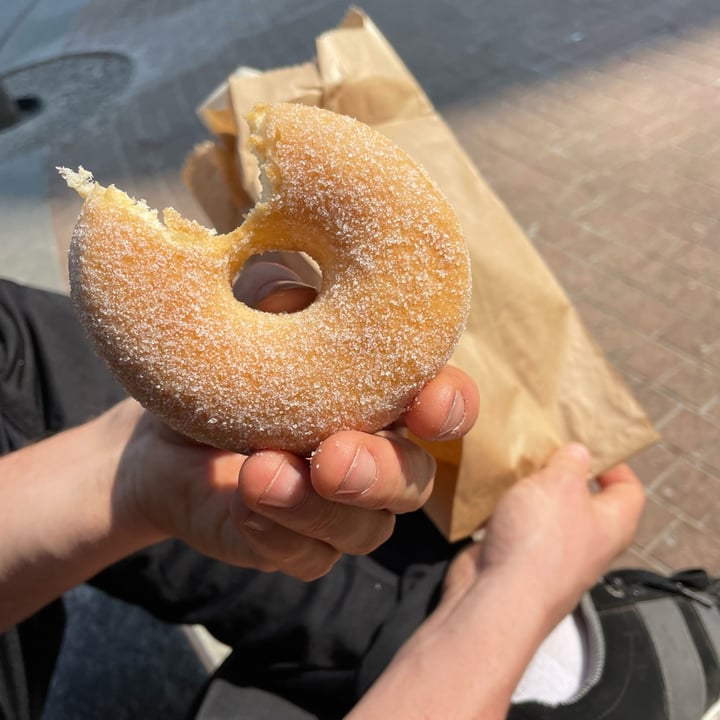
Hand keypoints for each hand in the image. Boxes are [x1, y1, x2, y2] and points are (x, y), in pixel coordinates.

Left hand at [110, 258, 478, 579]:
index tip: (427, 405)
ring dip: (319, 507)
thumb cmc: (223, 360)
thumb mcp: (248, 312)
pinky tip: (243, 506)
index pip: (444, 404)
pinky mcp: (296, 546)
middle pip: (415, 479)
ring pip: (366, 528)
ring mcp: (340, 508)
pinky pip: (308, 558)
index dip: (450, 406)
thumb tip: (302, 298)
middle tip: (332, 457)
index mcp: (385, 396)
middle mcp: (376, 455)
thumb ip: (283, 297)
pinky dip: (277, 534)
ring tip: (260, 475)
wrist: (160, 433)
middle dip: (381, 471)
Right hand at [442, 444, 644, 625]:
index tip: (590, 447)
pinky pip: (518, 527)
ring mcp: (553, 555)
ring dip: (530, 491)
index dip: (614, 465)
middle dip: (562, 474)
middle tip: (543, 451)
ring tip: (514, 468)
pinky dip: (507, 510)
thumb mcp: (561, 484)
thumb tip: (579, 453)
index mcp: (612, 524)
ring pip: (547, 513)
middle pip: (583, 500)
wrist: (500, 597)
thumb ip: (571, 462)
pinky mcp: (520, 561)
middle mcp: (589, 543)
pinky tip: (492, 495)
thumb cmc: (541, 540)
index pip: (629, 490)